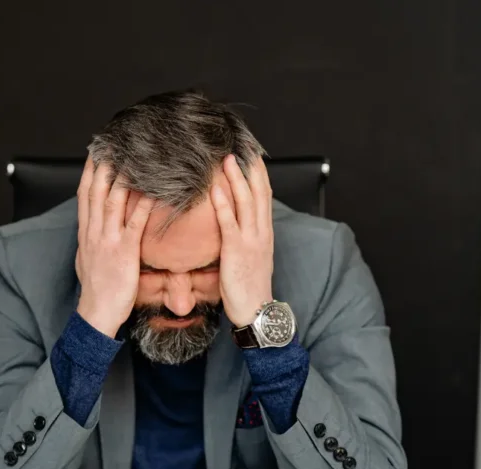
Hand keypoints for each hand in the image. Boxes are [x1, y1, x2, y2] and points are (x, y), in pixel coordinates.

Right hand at [75, 156, 153, 337]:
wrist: (96, 312)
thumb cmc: (96, 289)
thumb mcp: (87, 259)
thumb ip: (92, 240)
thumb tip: (94, 227)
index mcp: (86, 234)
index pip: (84, 195)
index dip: (88, 172)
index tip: (94, 153)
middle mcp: (94, 233)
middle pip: (96, 191)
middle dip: (103, 165)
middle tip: (112, 143)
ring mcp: (108, 241)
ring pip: (113, 202)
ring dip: (121, 178)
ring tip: (130, 157)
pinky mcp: (124, 252)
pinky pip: (134, 224)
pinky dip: (143, 206)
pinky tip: (151, 192)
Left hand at [210, 154, 274, 327]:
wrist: (256, 310)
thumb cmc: (250, 287)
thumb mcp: (253, 258)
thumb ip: (247, 239)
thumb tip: (236, 225)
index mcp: (265, 233)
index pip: (265, 196)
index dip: (259, 174)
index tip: (252, 156)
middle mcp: (262, 232)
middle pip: (259, 192)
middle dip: (251, 168)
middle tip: (241, 147)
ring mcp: (251, 240)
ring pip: (246, 202)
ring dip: (236, 178)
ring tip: (227, 159)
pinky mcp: (236, 250)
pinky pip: (229, 222)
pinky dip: (222, 203)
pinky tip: (215, 189)